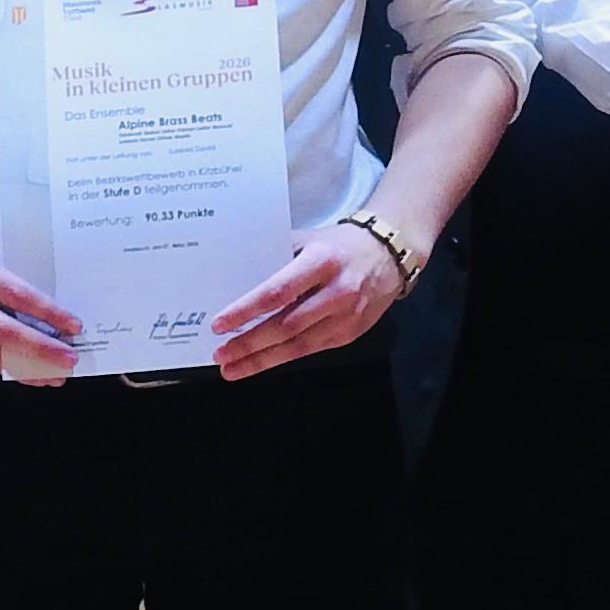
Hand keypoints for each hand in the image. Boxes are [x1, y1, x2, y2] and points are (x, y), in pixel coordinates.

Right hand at [0, 214, 84, 380]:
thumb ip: (9, 264)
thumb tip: (50, 289)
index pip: (15, 294)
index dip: (46, 312)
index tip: (73, 325)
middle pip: (3, 331)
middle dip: (41, 349)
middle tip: (69, 360)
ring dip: (23, 368)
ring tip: (52, 376)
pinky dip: (0, 367)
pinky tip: (22, 372)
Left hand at [211, 220, 409, 381]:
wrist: (389, 254)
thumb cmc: (340, 245)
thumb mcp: (308, 240)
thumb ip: (277, 257)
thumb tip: (236, 279)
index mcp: (321, 262)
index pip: (278, 291)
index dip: (247, 310)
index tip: (220, 324)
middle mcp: (336, 292)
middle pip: (286, 325)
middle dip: (249, 343)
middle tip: (220, 354)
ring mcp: (346, 316)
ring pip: (298, 346)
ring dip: (262, 360)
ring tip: (232, 368)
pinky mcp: (351, 334)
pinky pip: (311, 350)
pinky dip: (284, 357)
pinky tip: (262, 361)